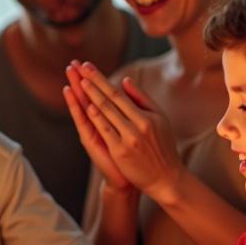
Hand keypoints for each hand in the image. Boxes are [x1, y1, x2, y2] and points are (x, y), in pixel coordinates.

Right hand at [64, 61, 131, 190]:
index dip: (91, 78)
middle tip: (72, 62)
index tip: (85, 61)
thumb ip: (127, 106)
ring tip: (69, 71)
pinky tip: (71, 92)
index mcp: (106, 118)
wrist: (128, 180)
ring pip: (81, 104)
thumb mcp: (132, 125)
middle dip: (79, 78)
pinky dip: (75, 105)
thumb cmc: (131, 154)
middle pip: (85, 96)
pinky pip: (81, 119)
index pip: (96, 94)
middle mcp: (95, 123)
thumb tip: (125, 83)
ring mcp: (91, 131)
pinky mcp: (90, 141)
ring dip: (74, 86)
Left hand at [74, 62, 183, 199]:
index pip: (118, 93)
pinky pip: (107, 131)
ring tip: (80, 81)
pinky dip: (98, 118)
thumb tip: (125, 80)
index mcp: (147, 116)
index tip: (88, 66)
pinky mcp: (121, 152)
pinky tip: (88, 107)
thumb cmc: (162, 146)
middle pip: (111, 99)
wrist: (166, 178)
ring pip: (107, 113)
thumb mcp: (160, 119)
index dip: (101, 79)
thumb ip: (142, 99)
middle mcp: (139, 125)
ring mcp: (129, 138)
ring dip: (92, 96)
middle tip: (79, 66)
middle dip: (94, 81)